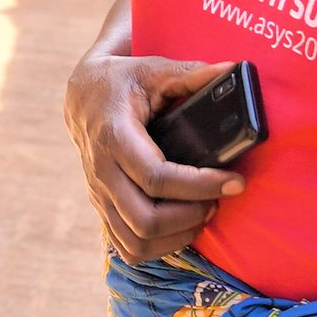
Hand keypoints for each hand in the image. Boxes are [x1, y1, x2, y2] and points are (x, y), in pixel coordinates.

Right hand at [64, 53, 242, 260]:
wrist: (82, 97)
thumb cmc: (120, 82)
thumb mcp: (152, 70)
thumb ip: (191, 73)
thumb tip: (233, 71)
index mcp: (114, 137)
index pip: (157, 178)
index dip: (201, 184)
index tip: (234, 181)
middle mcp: (102, 172)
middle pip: (146, 219)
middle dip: (191, 216)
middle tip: (218, 199)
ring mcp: (99, 194)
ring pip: (136, 241)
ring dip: (177, 235)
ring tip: (202, 212)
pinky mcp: (102, 207)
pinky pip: (127, 247)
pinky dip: (159, 247)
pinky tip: (180, 226)